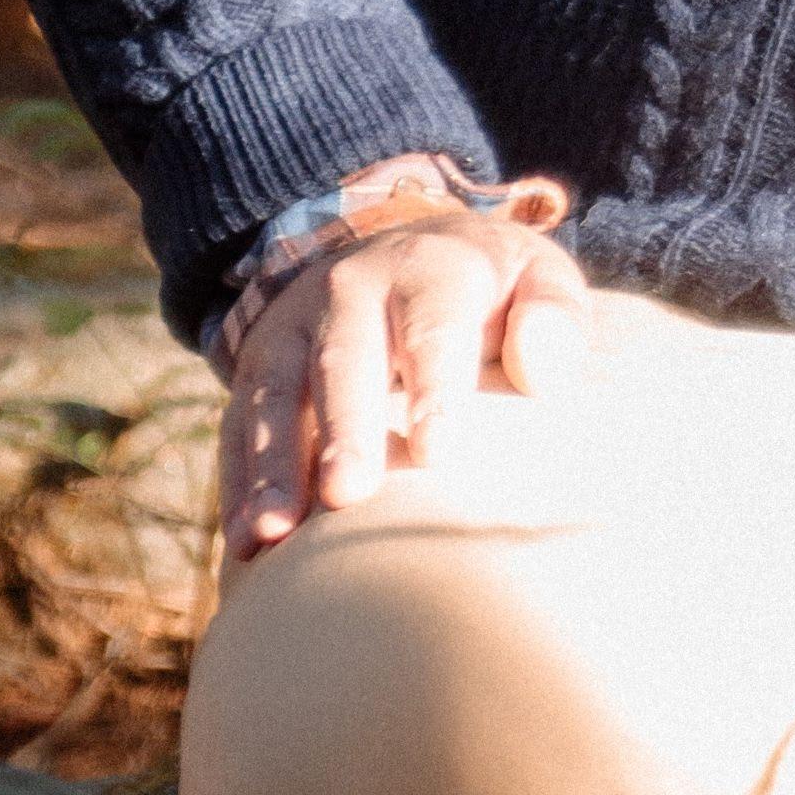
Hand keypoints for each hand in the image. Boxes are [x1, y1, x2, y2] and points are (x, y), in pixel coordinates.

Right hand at [219, 200, 592, 559]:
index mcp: (430, 269)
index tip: (438, 454)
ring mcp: (293, 328)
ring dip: (272, 467)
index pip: (433, 329)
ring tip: (272, 535)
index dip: (434, 389)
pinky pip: (240, 425)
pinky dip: (239, 484)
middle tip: (348, 494)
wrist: (404, 249)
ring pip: (276, 397)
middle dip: (343, 430)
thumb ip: (555, 317)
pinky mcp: (255, 365)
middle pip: (343, 362)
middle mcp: (350, 290)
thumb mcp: (537, 278)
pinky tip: (245, 545)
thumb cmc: (492, 290)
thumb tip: (543, 371)